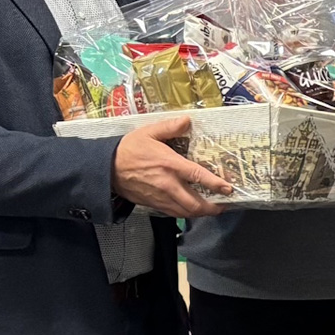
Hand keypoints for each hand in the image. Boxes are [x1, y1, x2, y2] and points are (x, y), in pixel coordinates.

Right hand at [111, 117, 231, 219]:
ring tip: (212, 209)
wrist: (105, 168)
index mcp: (170, 165)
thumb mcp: (148, 132)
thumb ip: (170, 126)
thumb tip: (187, 121)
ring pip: (186, 212)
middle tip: (223, 204)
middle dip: (212, 208)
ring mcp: (161, 197)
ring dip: (201, 213)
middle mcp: (168, 184)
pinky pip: (174, 213)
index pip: (198, 176)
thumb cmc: (128, 149)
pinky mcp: (154, 204)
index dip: (216, 184)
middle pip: (195, 203)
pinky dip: (186, 213)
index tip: (228, 189)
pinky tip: (192, 209)